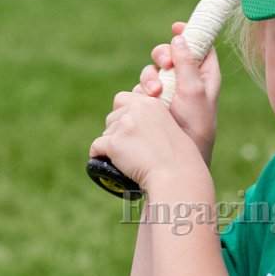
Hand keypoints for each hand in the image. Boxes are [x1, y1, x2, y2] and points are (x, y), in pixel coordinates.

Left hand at [89, 89, 204, 194]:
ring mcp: (124, 125)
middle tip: (133, 148)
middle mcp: (136, 109)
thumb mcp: (170, 127)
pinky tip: (111, 163)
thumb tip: (128, 123)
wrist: (176, 175)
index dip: (124, 116)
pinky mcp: (114, 143)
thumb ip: (151, 119)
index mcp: (151, 103)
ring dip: (113, 145)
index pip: (122, 100)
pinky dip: (100, 156)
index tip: (134, 132)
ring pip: (106, 133)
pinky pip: (96, 147)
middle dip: (117, 131)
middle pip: (112, 117)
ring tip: (129, 158)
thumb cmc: (178, 158)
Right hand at [136, 22, 220, 166]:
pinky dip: (141, 93)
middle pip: (168, 55)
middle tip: (164, 64)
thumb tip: (179, 37)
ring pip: (150, 72)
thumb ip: (187, 64)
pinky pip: (139, 90)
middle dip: (162, 56)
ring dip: (150, 78)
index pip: (198, 47)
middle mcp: (184, 83)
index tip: (176, 26)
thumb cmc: (196, 128)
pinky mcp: (149, 106)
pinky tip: (147, 102)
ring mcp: (165, 95)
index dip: (188, 34)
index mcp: (204, 77)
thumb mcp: (195, 93)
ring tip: (155, 94)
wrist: (178, 158)